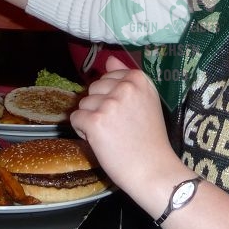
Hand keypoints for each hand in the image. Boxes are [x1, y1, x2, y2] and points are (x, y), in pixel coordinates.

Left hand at [71, 56, 179, 194]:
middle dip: (99, 107)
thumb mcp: (145, 100)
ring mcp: (109, 103)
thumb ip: (126, 77)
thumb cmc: (150, 139)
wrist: (153, 169)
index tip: (126, 114)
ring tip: (110, 135)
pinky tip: (100, 141)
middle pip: (93, 89)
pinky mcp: (95, 121)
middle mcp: (125, 87)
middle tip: (118, 127)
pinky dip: (83, 132)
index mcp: (139, 79)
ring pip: (83, 104)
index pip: (108, 77)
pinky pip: (76, 119)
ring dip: (91, 120)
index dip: (111, 97)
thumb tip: (109, 59)